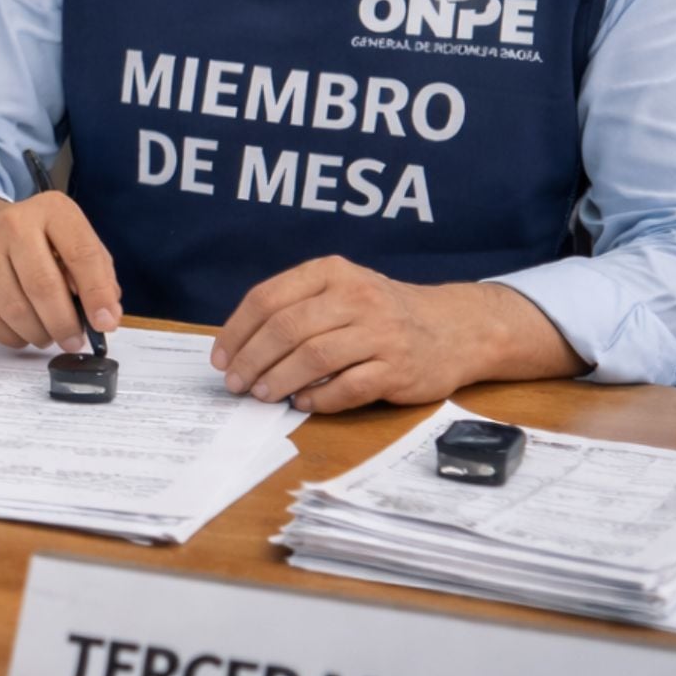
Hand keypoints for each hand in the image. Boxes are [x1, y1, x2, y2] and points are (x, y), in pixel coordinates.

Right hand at [0, 193, 120, 351]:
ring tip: (47, 337)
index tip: (105, 324)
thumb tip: (106, 317)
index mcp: (53, 209)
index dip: (97, 294)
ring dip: (37, 334)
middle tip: (73, 342)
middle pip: (43, 286)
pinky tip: (22, 334)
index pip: (82, 253)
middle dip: (63, 324)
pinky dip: (10, 336)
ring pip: (14, 308)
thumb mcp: (74, 242)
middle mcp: (14, 221)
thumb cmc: (39, 242)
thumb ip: (98, 275)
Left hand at [211, 256, 538, 412]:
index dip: (237, 332)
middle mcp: (356, 297)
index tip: (221, 358)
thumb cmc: (381, 311)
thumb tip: (240, 347)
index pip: (267, 299)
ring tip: (262, 394)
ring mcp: (380, 333)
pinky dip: (318, 399)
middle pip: (285, 330)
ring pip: (312, 359)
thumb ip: (297, 307)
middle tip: (235, 384)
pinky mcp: (398, 369)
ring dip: (278, 381)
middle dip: (251, 361)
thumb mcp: (341, 289)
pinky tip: (302, 403)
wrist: (455, 327)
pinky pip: (347, 388)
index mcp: (332, 273)